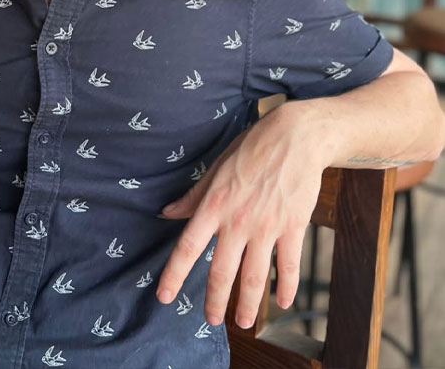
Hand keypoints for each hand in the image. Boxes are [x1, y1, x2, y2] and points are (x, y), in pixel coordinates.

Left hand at [157, 105, 323, 328]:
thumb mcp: (217, 168)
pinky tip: (282, 302)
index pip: (188, 246)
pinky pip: (288, 265)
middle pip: (222, 271)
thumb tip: (168, 213)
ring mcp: (267, 226)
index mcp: (215, 204)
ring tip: (244, 322)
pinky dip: (286, 287)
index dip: (175, 274)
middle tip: (211, 320)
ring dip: (249, 304)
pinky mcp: (293, 227)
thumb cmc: (252, 149)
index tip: (165, 297)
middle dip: (215, 300)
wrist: (295, 137)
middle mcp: (238, 220)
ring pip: (255, 276)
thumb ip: (194, 196)